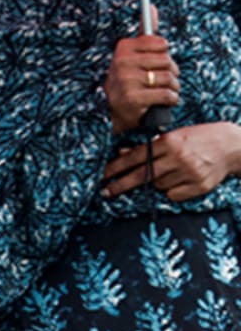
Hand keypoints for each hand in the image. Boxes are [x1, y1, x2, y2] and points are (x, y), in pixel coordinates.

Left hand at [100, 123, 240, 200]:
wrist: (232, 146)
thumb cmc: (200, 138)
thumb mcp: (175, 136)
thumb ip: (149, 146)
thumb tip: (121, 153)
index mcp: (170, 142)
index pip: (136, 157)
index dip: (117, 167)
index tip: (102, 175)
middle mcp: (178, 158)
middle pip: (142, 175)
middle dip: (120, 185)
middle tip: (105, 192)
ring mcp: (189, 173)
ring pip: (158, 185)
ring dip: (156, 182)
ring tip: (170, 172)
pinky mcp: (198, 187)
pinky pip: (172, 194)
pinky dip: (171, 190)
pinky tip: (180, 179)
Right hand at [104, 33, 179, 134]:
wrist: (118, 115)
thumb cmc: (131, 82)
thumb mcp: (134, 58)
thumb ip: (144, 35)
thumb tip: (152, 8)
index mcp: (123, 49)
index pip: (160, 43)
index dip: (163, 54)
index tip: (155, 62)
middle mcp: (121, 63)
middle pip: (167, 60)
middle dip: (171, 72)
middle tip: (161, 80)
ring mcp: (126, 81)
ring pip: (168, 77)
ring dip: (172, 87)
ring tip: (163, 91)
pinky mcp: (133, 99)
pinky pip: (167, 94)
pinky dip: (171, 99)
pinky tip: (162, 102)